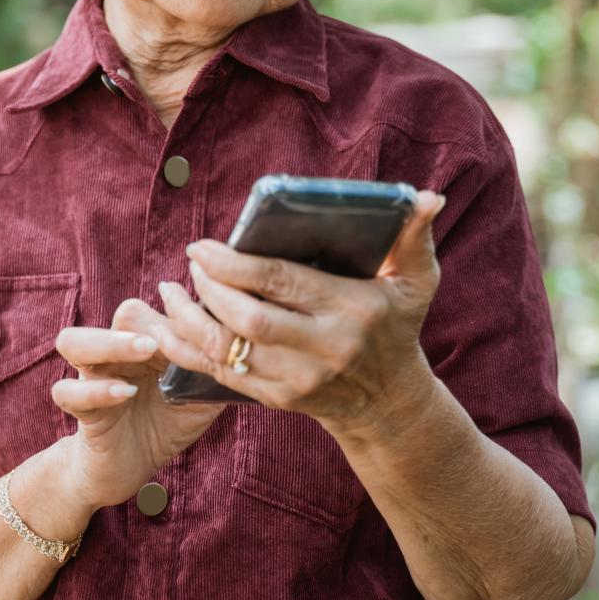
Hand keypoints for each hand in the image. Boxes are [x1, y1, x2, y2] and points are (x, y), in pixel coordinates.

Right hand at [51, 297, 225, 511]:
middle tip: (171, 332)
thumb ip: (216, 376)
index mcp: (149, 344)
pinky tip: (126, 394)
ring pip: (74, 340)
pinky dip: (96, 390)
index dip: (182, 313)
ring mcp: (93, 378)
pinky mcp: (80, 411)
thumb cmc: (163, 425)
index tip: (208, 322)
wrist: (126, 469)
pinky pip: (68, 391)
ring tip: (144, 349)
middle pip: (122, 313)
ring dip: (110, 342)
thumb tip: (250, 353)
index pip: (162, 308)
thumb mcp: (198, 401)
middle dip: (148, 320)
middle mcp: (119, 353)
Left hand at [152, 189, 447, 433]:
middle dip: (210, 288)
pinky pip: (220, 375)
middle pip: (250, 319)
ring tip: (171, 289)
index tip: (202, 244)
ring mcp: (296, 380)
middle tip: (192, 261)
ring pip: (228, 351)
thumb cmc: (396, 325)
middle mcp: (322, 349)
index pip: (282, 284)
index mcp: (351, 311)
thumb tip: (429, 197)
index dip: (235, 264)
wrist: (387, 402)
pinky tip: (169, 324)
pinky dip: (187, 350)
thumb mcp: (416, 281)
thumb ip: (414, 237)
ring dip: (190, 319)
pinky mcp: (275, 399)